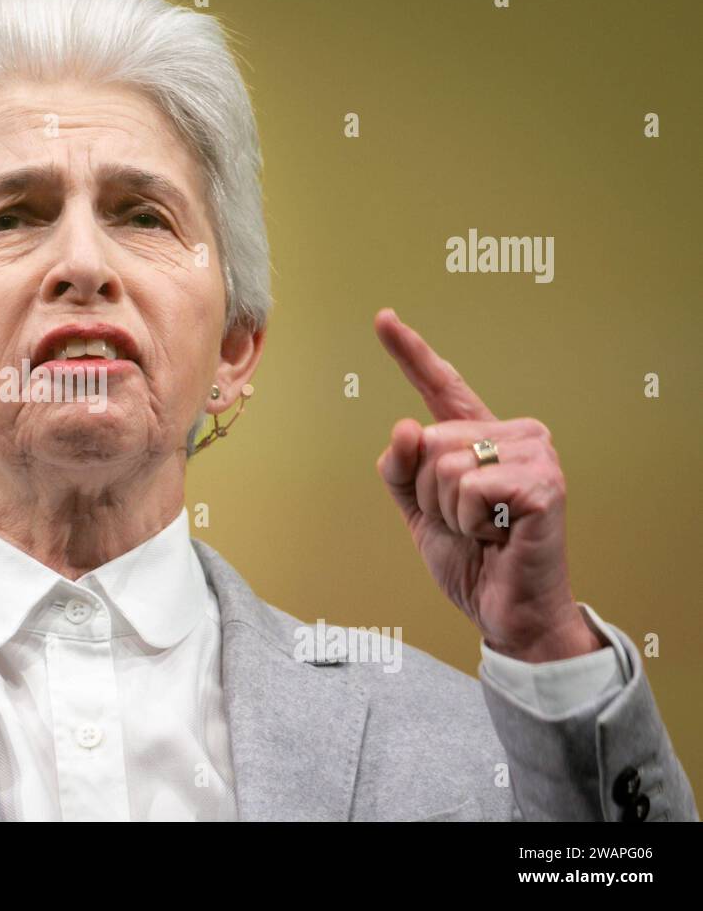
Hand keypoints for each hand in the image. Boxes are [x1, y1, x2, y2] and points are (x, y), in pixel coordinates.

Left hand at [373, 308, 602, 661]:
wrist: (506, 609)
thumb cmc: (470, 557)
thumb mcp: (417, 510)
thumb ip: (400, 468)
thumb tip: (404, 427)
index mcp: (480, 436)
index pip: (440, 386)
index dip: (410, 352)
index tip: (384, 317)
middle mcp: (513, 433)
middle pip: (426, 440)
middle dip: (427, 493)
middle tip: (464, 521)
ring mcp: (534, 454)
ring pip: (443, 465)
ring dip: (449, 511)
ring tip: (483, 529)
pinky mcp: (544, 482)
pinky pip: (469, 488)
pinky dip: (470, 520)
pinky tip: (500, 534)